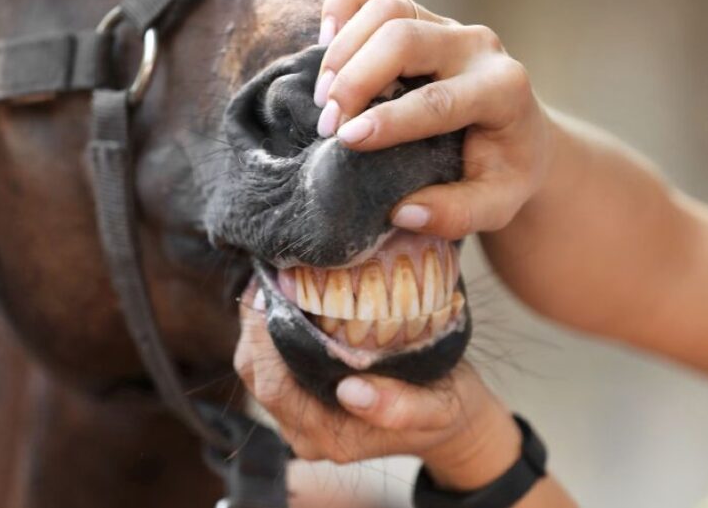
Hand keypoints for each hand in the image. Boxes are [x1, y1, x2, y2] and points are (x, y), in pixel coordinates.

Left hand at [234, 283, 521, 489]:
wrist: (454, 421)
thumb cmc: (446, 407)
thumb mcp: (438, 408)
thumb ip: (400, 408)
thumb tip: (352, 393)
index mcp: (331, 435)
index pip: (274, 385)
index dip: (263, 338)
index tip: (272, 289)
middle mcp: (306, 432)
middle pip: (257, 375)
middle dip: (253, 324)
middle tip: (268, 273)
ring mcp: (301, 419)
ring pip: (257, 370)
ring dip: (257, 325)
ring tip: (272, 279)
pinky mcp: (304, 401)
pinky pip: (272, 365)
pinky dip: (269, 331)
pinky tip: (285, 297)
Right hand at [315, 0, 553, 240]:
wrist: (518, 136)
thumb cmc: (504, 172)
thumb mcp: (496, 205)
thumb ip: (456, 214)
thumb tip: (402, 213)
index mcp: (503, 90)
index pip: (439, 98)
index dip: (389, 119)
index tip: (347, 141)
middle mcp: (478, 47)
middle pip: (405, 37)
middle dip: (357, 79)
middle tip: (329, 125)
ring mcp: (448, 25)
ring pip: (387, 7)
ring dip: (344, 50)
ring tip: (324, 98)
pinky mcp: (422, 15)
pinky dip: (343, 6)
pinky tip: (325, 43)